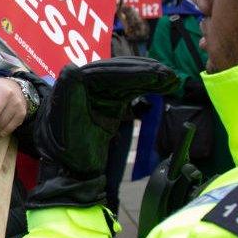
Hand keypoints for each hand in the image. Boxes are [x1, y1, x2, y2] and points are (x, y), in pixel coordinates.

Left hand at [28, 57, 176, 208]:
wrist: (73, 168)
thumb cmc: (67, 149)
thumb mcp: (65, 127)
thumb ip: (68, 98)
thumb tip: (71, 69)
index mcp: (72, 86)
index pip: (103, 72)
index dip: (128, 71)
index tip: (152, 72)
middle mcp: (85, 84)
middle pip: (117, 72)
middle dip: (144, 72)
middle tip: (169, 75)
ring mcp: (99, 91)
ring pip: (126, 78)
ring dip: (149, 77)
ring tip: (172, 80)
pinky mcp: (110, 101)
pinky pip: (130, 89)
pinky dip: (146, 87)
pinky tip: (163, 85)